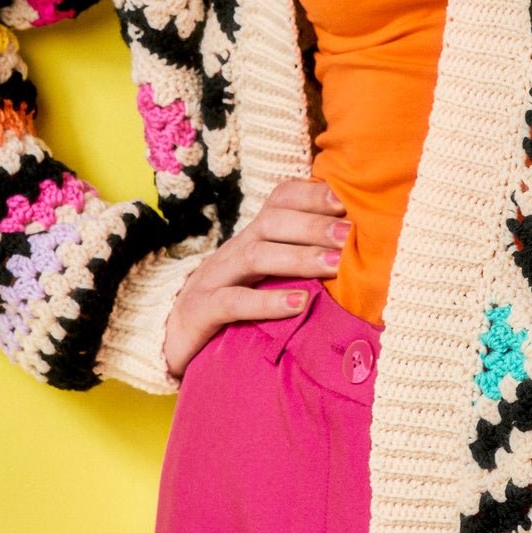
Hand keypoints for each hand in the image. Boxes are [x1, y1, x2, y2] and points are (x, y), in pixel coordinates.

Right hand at [162, 177, 348, 376]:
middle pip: (272, 223)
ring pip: (256, 256)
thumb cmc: (236, 305)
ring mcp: (215, 278)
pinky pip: (234, 302)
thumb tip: (357, 255)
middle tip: (350, 236)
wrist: (173, 338)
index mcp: (254, 238)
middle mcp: (235, 250)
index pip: (278, 201)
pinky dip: (268, 302)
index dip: (310, 194)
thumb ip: (300, 262)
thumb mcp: (267, 277)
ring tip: (335, 265)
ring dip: (299, 258)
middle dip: (313, 225)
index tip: (345, 200)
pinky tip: (298, 304)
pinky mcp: (202, 311)